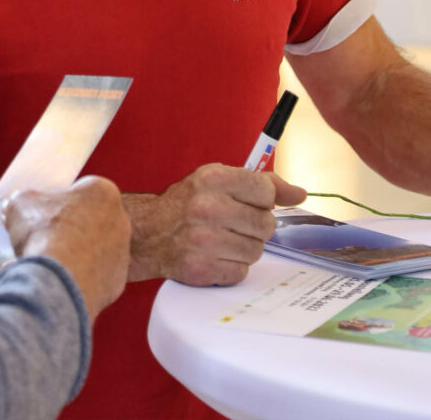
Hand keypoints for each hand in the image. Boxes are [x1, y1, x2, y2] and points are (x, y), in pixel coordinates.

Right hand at [1, 176, 130, 321]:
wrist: (58, 281)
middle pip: (90, 220)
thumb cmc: (44, 233)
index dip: (58, 201)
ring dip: (75, 254)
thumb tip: (16, 205)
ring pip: (94, 249)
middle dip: (69, 228)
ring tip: (48, 264)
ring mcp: (122, 253)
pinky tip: (59, 281)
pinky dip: (80, 278)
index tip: (42, 213)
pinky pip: (96, 276)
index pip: (80, 191)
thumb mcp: (21, 203)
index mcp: (103, 192)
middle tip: (43, 238)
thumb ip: (23, 200)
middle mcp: (120, 220)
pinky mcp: (117, 282)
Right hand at [125, 163, 305, 285]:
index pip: (265, 190)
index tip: (251, 202)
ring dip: (245, 247)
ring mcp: (205, 240)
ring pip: (257, 250)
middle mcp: (209, 207)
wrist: (149, 232)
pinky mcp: (203, 268)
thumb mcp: (218, 180)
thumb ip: (261, 183)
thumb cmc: (187, 203)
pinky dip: (232, 266)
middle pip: (266, 224)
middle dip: (255, 225)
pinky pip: (242, 272)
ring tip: (223, 239)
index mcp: (213, 178)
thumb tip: (300, 193)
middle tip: (233, 222)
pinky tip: (215, 255)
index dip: (263, 199)